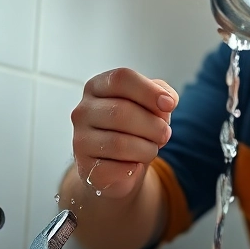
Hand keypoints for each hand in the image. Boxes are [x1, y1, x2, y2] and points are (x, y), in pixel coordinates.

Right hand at [71, 69, 178, 200]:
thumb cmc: (134, 129)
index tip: (169, 104)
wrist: (119, 167)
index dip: (149, 91)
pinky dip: (135, 168)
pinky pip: (118, 169)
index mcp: (97, 87)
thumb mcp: (150, 103)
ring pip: (120, 144)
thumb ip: (161, 93)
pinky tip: (134, 164)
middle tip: (165, 134)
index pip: (121, 79)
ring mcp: (80, 140)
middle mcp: (83, 111)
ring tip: (151, 149)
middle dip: (153, 125)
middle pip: (121, 111)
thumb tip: (167, 101)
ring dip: (147, 149)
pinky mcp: (85, 168)